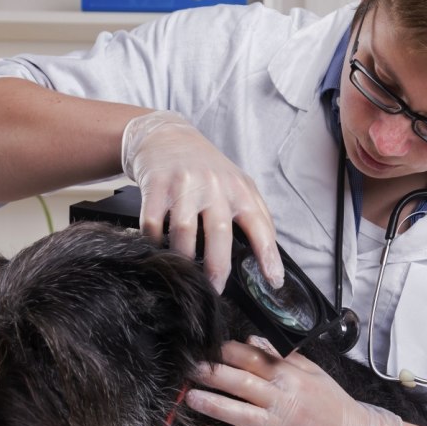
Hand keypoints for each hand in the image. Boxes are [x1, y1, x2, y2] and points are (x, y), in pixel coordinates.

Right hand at [121, 111, 283, 292]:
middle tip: (214, 290)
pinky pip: (153, 224)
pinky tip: (158, 247)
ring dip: (183, 258)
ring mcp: (183, 184)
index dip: (268, 255)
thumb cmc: (206, 167)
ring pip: (183, 232)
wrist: (166, 136)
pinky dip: (154, 241)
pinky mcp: (155, 185)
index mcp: (239, 189)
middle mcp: (214, 185)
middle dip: (218, 268)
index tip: (273, 281)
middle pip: (218, 234)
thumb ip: (254, 214)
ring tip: (184, 270)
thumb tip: (269, 257)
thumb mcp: (237, 184)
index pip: (260, 226)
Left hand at [185, 337, 403, 425]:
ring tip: (190, 398)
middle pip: (241, 383)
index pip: (253, 359)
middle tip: (189, 369)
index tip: (206, 348)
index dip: (227, 352)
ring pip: (239, 414)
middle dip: (212, 375)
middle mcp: (285, 401)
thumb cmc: (336, 407)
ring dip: (212, 404)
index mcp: (292, 378)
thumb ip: (283, 356)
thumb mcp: (314, 374)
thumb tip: (251, 340)